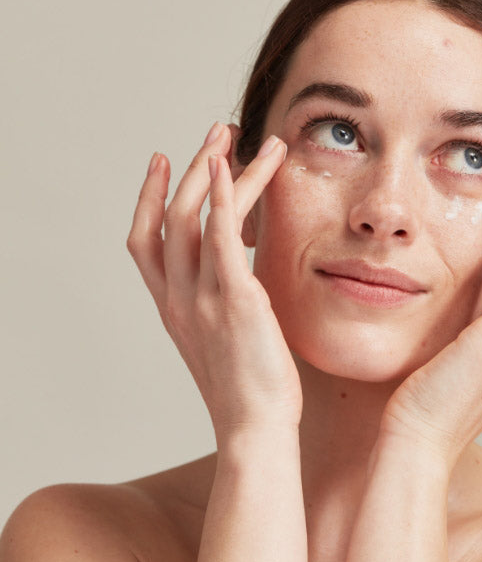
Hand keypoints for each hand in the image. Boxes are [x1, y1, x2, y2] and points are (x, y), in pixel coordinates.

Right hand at [126, 123, 302, 448]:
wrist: (255, 429)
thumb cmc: (248, 392)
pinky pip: (220, 238)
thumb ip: (222, 309)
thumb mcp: (222, 344)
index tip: (163, 163)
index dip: (149, 199)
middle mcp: (178, 299)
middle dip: (190, 168)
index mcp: (172, 309)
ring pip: (196, 217)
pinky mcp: (234, 301)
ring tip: (236, 133)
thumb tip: (244, 287)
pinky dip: (222, 198)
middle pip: (171, 218)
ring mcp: (201, 299)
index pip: (145, 243)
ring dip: (214, 167)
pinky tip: (230, 166)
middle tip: (216, 132)